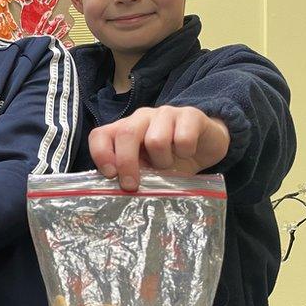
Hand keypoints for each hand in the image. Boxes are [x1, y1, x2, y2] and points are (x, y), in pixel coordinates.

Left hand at [89, 105, 230, 190]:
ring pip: (156, 139)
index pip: (99, 135)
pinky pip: (184, 138)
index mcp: (124, 130)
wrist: (206, 145)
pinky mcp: (190, 115)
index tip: (110, 175)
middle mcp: (141, 118)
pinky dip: (186, 152)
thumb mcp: (147, 169)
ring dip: (163, 161)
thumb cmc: (171, 160)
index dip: (100, 154)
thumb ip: (132, 174)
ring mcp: (165, 113)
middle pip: (126, 134)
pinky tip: (188, 153)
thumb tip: (119, 192)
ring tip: (169, 165)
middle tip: (133, 185)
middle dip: (127, 163)